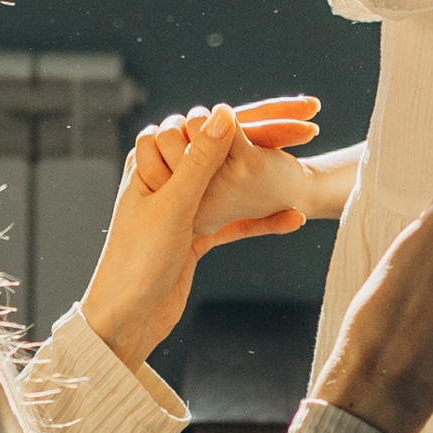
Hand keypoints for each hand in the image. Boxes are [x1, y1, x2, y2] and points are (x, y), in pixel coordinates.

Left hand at [132, 97, 319, 250]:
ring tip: (302, 172)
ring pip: (230, 183)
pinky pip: (235, 220)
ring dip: (265, 180)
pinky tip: (292, 219)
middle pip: (221, 151)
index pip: (202, 125)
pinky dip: (261, 220)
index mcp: (149, 160)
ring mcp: (182, 206)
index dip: (245, 119)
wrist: (126, 319)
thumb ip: (200, 160)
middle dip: (263, 141)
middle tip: (306, 127)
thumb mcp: (175, 205)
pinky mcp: (195, 235)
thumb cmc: (137, 261)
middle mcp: (165, 178)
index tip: (288, 113)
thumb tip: (223, 113)